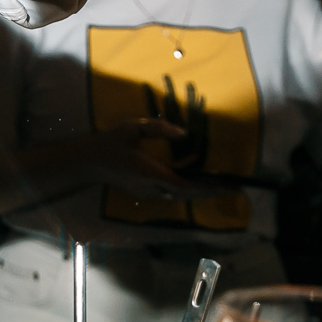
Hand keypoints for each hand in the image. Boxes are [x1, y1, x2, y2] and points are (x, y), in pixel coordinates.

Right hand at [78, 120, 223, 199]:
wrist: (87, 162)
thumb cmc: (109, 142)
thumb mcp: (132, 127)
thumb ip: (159, 128)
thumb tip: (184, 135)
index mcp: (149, 172)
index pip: (185, 184)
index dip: (208, 186)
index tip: (228, 186)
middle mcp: (151, 187)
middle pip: (187, 194)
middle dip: (211, 191)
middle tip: (234, 188)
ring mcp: (147, 192)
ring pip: (179, 193)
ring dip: (197, 186)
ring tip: (218, 178)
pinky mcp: (145, 191)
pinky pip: (170, 190)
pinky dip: (184, 181)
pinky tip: (190, 165)